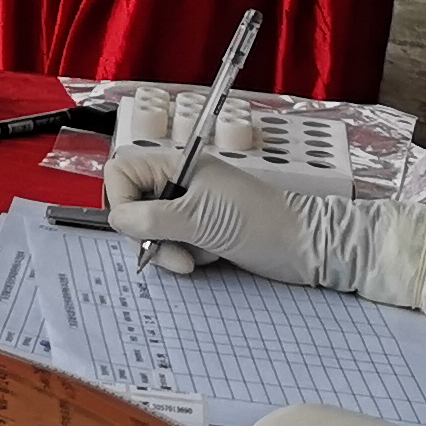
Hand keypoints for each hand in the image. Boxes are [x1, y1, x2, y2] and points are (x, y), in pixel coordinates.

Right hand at [105, 147, 425, 305]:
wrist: (307, 246)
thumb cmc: (259, 222)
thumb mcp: (200, 218)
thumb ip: (152, 218)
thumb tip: (117, 221)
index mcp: (176, 166)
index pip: (121, 174)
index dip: (121, 201)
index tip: (139, 227)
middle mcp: (178, 184)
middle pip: (132, 206)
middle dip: (147, 235)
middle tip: (174, 255)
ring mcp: (190, 209)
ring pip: (150, 231)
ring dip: (168, 250)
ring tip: (195, 259)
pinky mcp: (201, 233)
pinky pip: (172, 245)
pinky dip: (185, 257)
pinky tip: (211, 258)